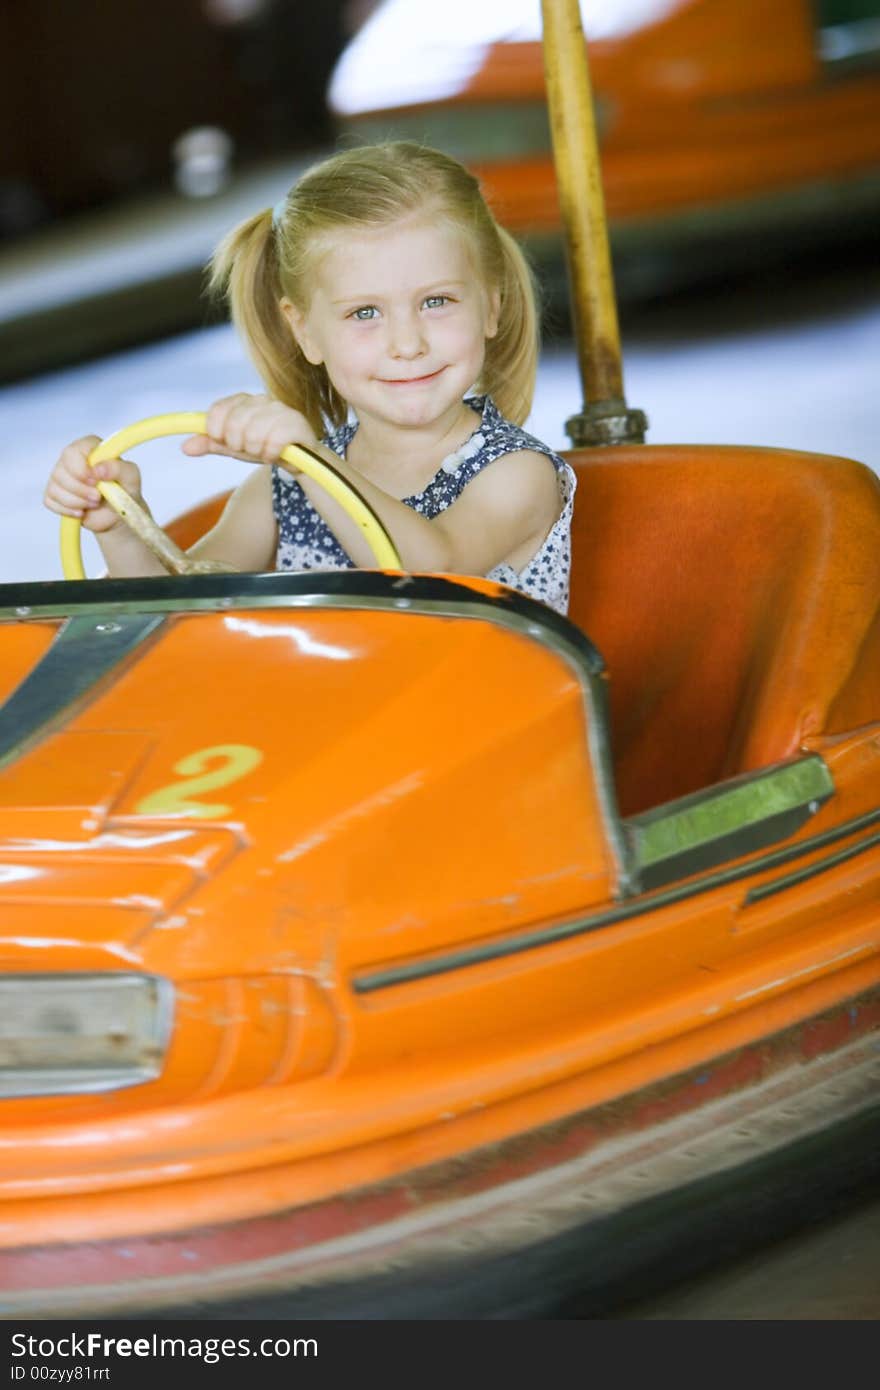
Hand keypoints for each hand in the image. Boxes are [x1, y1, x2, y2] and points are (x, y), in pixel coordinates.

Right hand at [43, 436, 143, 533]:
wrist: (119, 513)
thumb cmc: (125, 489)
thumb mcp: (131, 477)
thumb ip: (119, 468)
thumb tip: (98, 469)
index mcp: (89, 448)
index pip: (74, 450)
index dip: (81, 468)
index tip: (95, 480)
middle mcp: (72, 459)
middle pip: (61, 470)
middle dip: (80, 489)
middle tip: (98, 497)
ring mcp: (61, 476)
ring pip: (55, 487)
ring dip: (76, 501)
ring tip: (94, 504)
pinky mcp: (55, 494)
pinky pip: (50, 500)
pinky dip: (67, 510)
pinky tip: (81, 511)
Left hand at [181, 393, 317, 468]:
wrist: (299, 459)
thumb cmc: (263, 447)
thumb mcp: (233, 446)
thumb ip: (210, 443)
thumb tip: (185, 447)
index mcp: (243, 401)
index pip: (218, 409)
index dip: (215, 430)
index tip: (223, 441)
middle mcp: (261, 400)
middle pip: (234, 423)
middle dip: (238, 445)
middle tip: (248, 449)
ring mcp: (280, 409)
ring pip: (253, 434)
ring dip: (256, 451)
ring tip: (264, 451)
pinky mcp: (296, 422)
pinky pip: (273, 442)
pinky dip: (270, 454)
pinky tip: (276, 454)